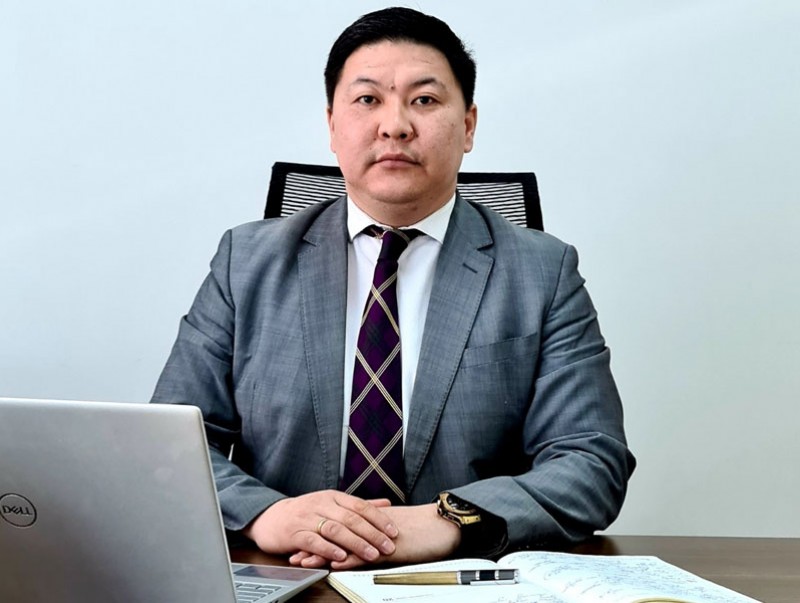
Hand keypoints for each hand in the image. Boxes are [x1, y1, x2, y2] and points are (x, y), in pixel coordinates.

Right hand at [243, 490, 397, 565]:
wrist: (271, 518)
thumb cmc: (306, 513)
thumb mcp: (332, 504)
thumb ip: (358, 505)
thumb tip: (386, 503)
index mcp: (333, 497)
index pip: (360, 505)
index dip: (379, 518)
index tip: (394, 531)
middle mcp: (322, 504)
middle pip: (351, 518)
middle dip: (372, 534)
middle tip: (387, 547)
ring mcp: (307, 518)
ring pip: (335, 529)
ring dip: (355, 543)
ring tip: (370, 554)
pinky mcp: (294, 533)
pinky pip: (313, 541)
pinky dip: (328, 549)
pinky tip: (340, 557)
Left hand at [290, 503, 460, 569]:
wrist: (445, 524)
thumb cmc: (426, 528)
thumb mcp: (397, 528)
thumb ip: (380, 530)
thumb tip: (368, 536)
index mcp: (372, 520)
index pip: (340, 525)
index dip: (320, 532)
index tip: (303, 538)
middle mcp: (371, 526)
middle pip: (336, 534)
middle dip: (314, 543)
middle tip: (294, 550)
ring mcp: (378, 538)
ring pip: (345, 545)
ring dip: (323, 553)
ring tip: (304, 560)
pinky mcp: (388, 549)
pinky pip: (364, 555)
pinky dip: (347, 560)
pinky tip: (333, 565)